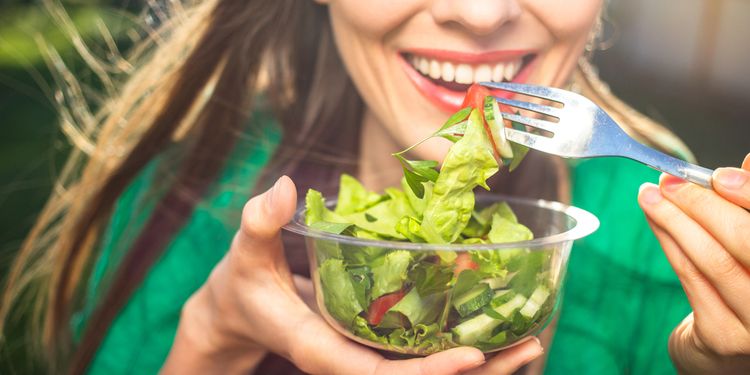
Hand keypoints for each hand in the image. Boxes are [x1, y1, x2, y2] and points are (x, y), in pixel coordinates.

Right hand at [162, 176, 542, 373]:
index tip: (471, 358)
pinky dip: (461, 339)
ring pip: (427, 369)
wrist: (245, 310)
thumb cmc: (246, 283)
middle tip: (530, 346)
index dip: (425, 372)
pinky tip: (496, 320)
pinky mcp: (376, 342)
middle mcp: (351, 360)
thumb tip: (284, 188)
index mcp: (321, 349)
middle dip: (475, 371)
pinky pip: (424, 350)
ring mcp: (367, 355)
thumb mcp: (245, 253)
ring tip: (532, 339)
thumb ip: (260, 223)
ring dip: (482, 362)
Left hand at [638, 153, 749, 373]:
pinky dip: (669, 243)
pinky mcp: (724, 336)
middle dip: (702, 204)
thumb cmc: (747, 280)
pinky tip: (655, 220)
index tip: (718, 175)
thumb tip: (747, 162)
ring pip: (712, 260)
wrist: (731, 346)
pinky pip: (690, 278)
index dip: (749, 195)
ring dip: (675, 220)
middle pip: (745, 241)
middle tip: (668, 181)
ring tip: (650, 195)